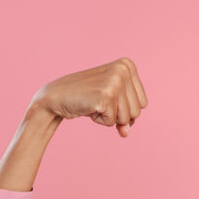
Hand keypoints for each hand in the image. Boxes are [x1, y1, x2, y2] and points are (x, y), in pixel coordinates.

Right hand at [31, 57, 148, 136]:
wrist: (56, 96)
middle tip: (99, 101)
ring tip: (94, 103)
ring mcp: (115, 80)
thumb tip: (126, 133)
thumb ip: (126, 117)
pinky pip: (113, 121)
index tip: (107, 98)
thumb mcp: (112, 103)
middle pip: (137, 112)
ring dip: (109, 117)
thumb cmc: (86, 98)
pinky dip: (100, 120)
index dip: (125, 109)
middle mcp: (123, 69)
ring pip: (127, 118)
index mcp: (128, 65)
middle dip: (118, 115)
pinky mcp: (106, 94)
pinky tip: (89, 107)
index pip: (143, 103)